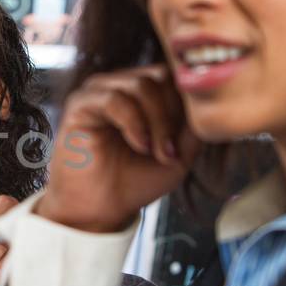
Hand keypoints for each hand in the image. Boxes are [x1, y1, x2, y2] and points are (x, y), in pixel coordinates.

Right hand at [40, 65, 199, 232]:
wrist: (102, 209)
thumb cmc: (136, 182)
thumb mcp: (180, 155)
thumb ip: (194, 127)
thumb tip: (205, 103)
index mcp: (144, 93)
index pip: (173, 75)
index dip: (186, 105)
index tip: (185, 141)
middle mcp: (121, 85)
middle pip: (160, 76)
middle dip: (172, 115)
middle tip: (170, 151)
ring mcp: (99, 92)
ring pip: (141, 85)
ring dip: (157, 122)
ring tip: (155, 152)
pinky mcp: (80, 104)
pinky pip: (114, 98)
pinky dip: (134, 123)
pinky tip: (139, 145)